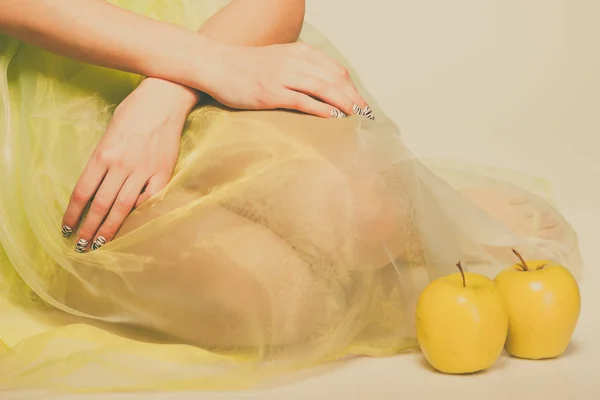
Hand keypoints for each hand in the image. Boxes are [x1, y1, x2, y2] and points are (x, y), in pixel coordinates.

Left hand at [61, 78, 194, 251]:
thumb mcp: (109, 131)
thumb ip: (103, 158)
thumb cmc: (134, 111)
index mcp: (103, 154)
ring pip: (123, 207)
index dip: (73, 214)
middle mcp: (121, 165)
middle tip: (81, 247)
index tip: (67, 229)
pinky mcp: (163, 171)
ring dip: (110, 228)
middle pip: (100, 205)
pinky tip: (133, 225)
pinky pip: (150, 199)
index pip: (83, 192)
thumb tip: (97, 184)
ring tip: (101, 243)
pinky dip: (140, 214)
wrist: (165, 98)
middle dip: (88, 228)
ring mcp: (144, 170)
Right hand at [200, 40, 375, 119]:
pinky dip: (321, 109)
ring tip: (356, 116)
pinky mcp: (271, 93)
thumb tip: (318, 82)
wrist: (216, 65)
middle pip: (334, 79)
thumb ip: (298, 66)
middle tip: (365, 113)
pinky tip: (333, 117)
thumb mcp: (277, 58)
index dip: (351, 87)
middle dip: (353, 97)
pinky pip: (303, 101)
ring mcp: (283, 77)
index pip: (334, 69)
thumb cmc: (246, 66)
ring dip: (344, 103)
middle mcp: (294, 61)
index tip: (359, 101)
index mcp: (298, 52)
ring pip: (323, 89)